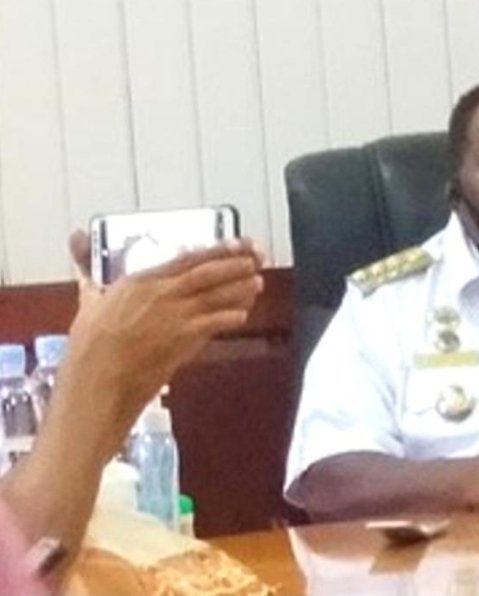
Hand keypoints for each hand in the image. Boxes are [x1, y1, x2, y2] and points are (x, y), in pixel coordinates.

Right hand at [60, 230, 263, 434]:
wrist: (98, 382)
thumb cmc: (88, 347)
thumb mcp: (87, 302)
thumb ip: (89, 270)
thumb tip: (76, 238)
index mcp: (139, 280)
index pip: (187, 258)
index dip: (216, 250)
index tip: (235, 243)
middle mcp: (162, 294)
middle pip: (209, 273)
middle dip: (237, 263)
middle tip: (257, 256)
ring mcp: (176, 317)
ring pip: (217, 296)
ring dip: (240, 288)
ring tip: (258, 281)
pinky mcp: (184, 341)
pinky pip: (215, 323)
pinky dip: (231, 317)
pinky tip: (243, 314)